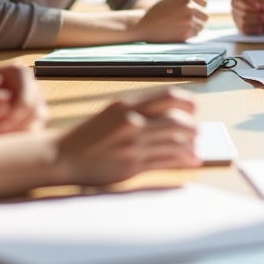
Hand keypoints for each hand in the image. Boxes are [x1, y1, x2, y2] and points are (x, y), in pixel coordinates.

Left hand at [0, 63, 46, 134]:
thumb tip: (4, 98)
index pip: (22, 73)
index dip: (17, 97)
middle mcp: (13, 87)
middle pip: (36, 94)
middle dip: (19, 118)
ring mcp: (21, 105)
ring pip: (41, 113)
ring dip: (20, 129)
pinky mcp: (25, 124)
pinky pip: (38, 129)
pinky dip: (22, 138)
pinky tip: (1, 142)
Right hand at [52, 88, 200, 184]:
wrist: (66, 156)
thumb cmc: (91, 134)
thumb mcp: (114, 112)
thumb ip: (141, 110)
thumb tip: (174, 113)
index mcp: (128, 105)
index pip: (169, 97)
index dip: (188, 103)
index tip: (195, 109)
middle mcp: (132, 123)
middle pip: (178, 121)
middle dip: (194, 128)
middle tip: (197, 132)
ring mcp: (133, 146)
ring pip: (175, 143)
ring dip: (191, 146)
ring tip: (195, 148)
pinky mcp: (133, 166)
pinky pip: (166, 162)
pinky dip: (183, 161)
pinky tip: (189, 161)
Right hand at [132, 0, 208, 40]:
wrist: (143, 24)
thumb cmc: (156, 12)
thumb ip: (186, 0)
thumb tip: (203, 4)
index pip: (204, 2)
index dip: (200, 7)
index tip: (194, 12)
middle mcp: (189, 7)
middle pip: (205, 15)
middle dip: (198, 19)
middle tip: (188, 22)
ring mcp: (188, 20)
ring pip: (201, 26)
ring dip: (194, 27)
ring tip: (181, 27)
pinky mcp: (186, 33)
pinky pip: (195, 34)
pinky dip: (189, 34)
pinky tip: (178, 32)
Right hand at [231, 0, 263, 33]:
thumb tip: (261, 4)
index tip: (261, 6)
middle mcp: (238, 0)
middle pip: (239, 6)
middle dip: (255, 12)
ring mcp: (237, 13)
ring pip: (242, 18)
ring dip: (257, 20)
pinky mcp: (240, 25)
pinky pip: (243, 28)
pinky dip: (254, 29)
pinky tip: (261, 27)